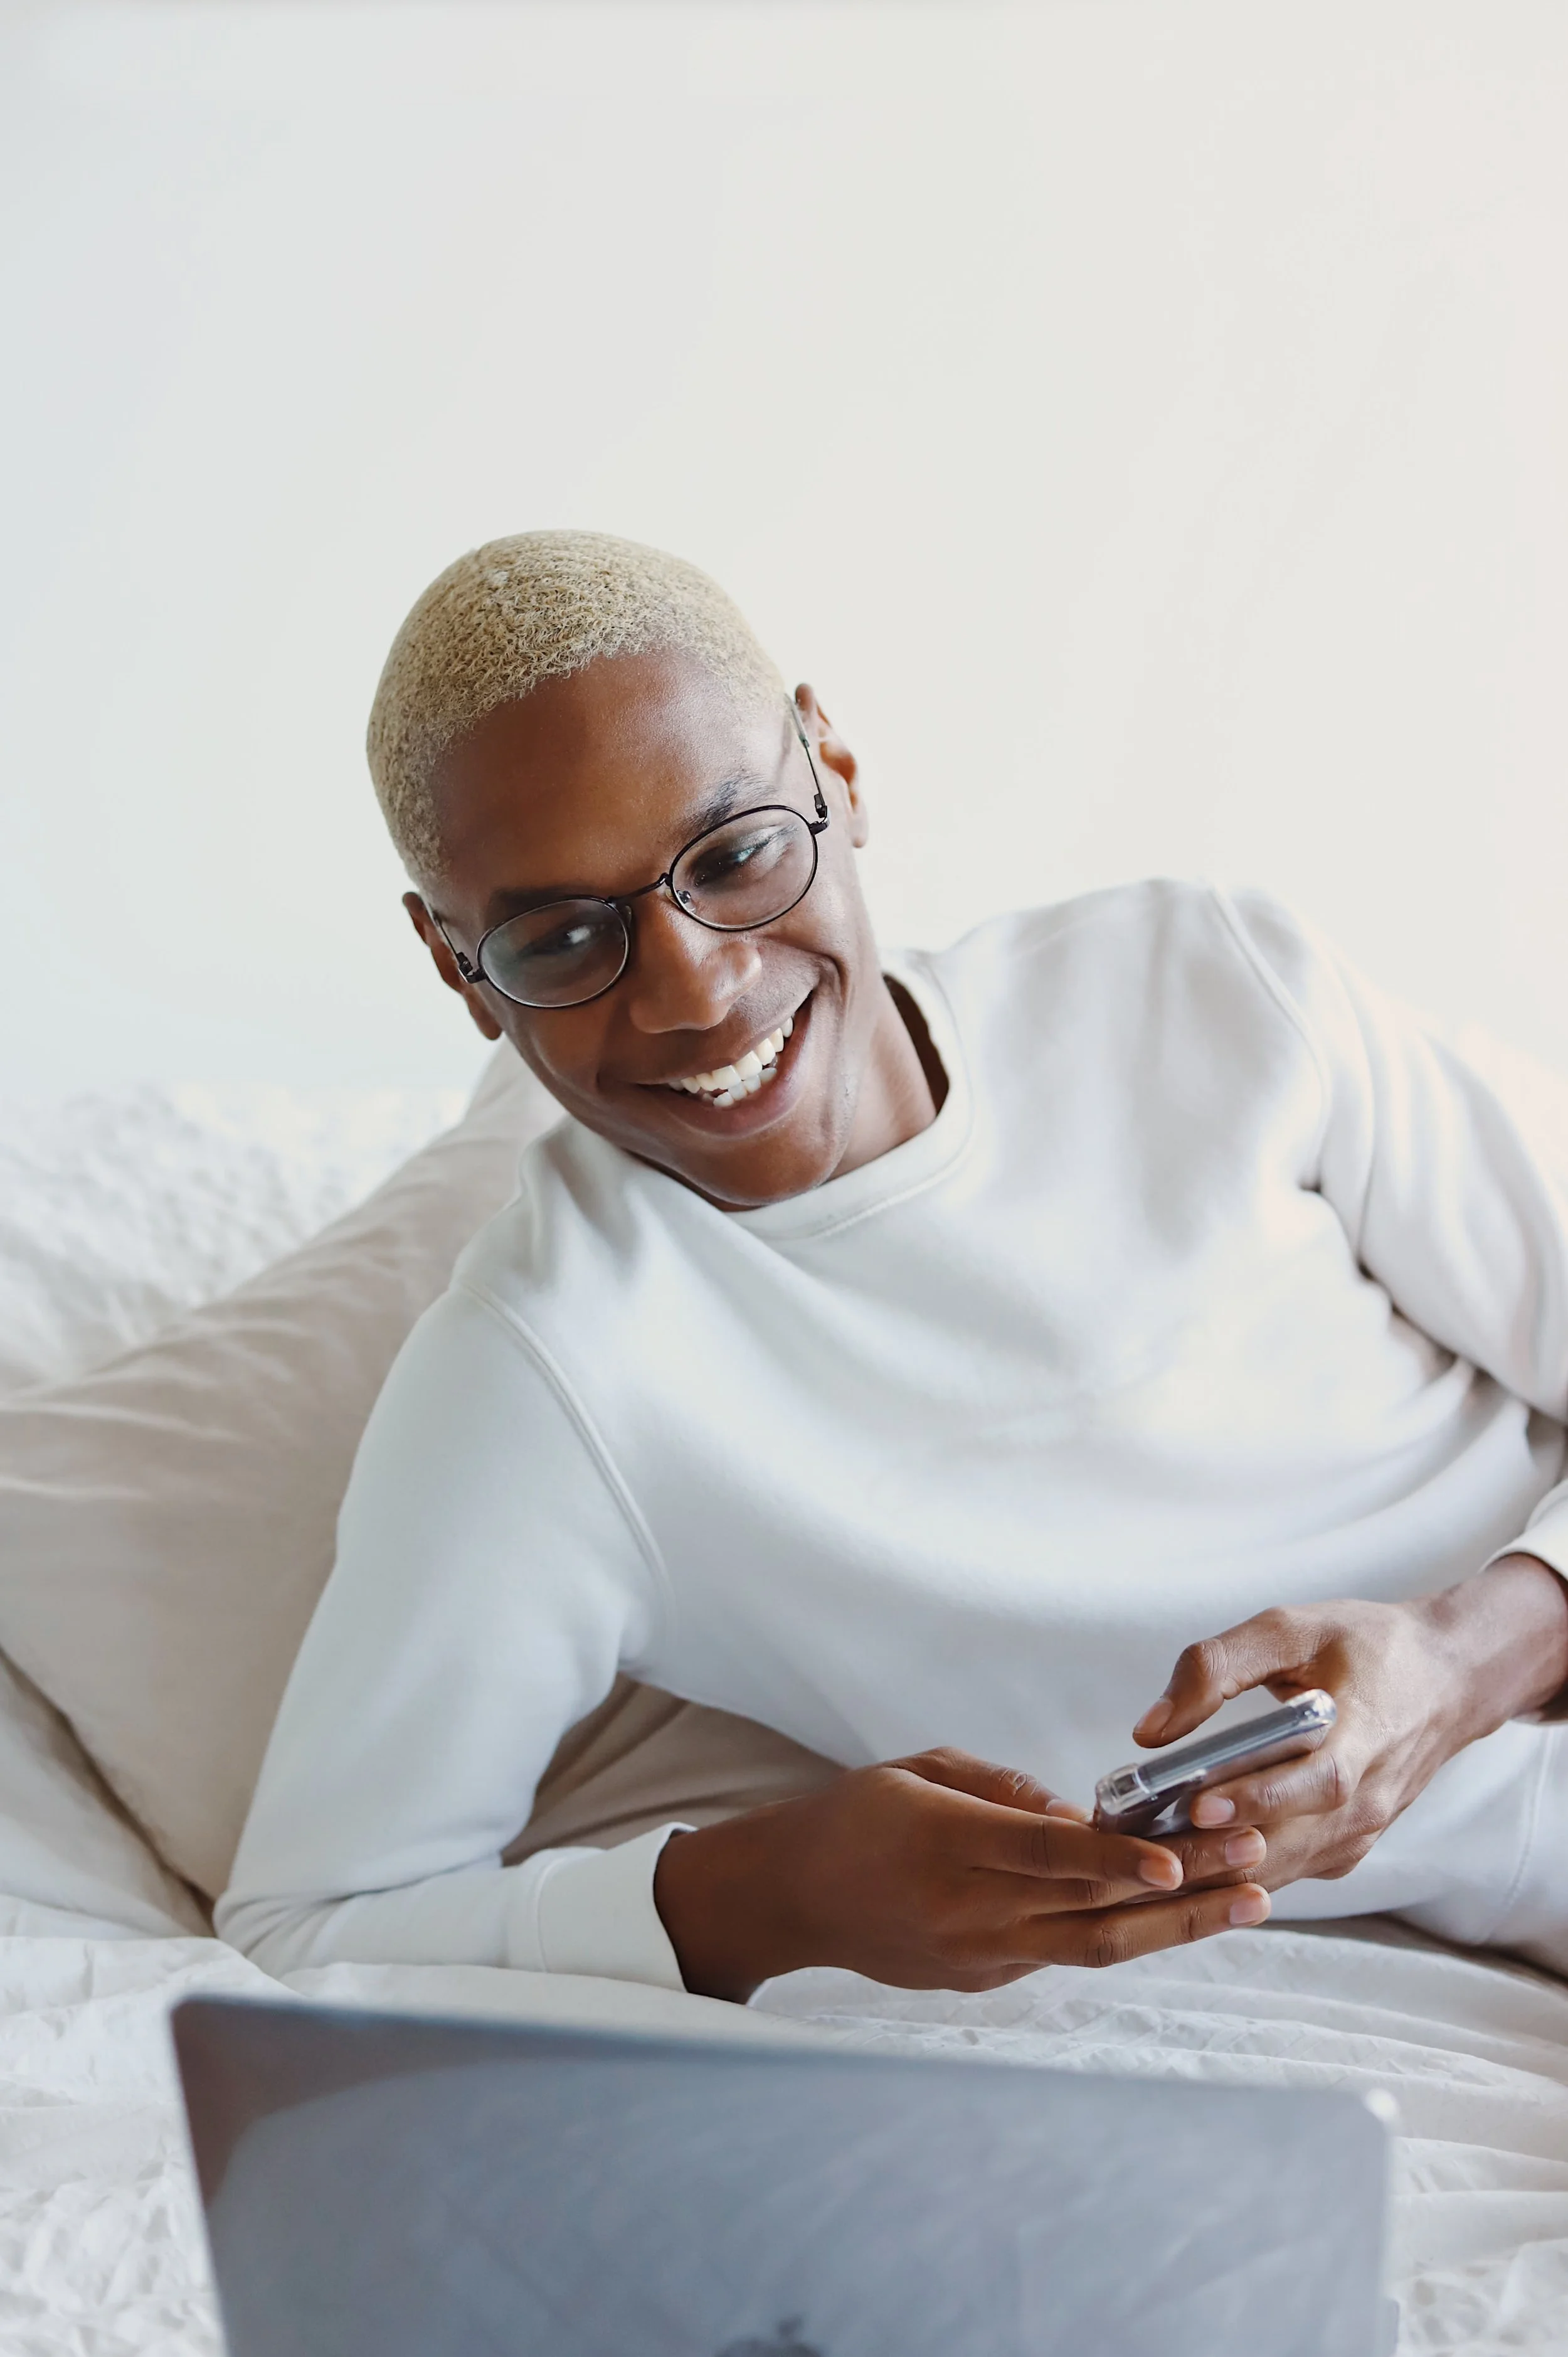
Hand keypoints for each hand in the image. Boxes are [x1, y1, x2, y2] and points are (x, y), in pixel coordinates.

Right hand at [653, 1746, 1269, 2001]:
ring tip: (1250, 1900)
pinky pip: (1066, 1951)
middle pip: (1093, 1910)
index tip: (1178, 1854)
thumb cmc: (854, 1817)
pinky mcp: (987, 1979)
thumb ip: (1000, 1788)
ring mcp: (982, 1957)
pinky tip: (1179, 1906)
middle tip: (1258, 1865)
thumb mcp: (919, 1770)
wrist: (792, 1900)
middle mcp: (971, 1912)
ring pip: (1097, 1947)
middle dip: (1185, 1889)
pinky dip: (1127, 1928)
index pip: (1047, 1855)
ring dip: (1179, 1925)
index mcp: (947, 1846)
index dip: (1115, 1857)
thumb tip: (1076, 1811)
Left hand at [1132, 1554, 1567, 1888]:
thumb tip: (1152, 1730)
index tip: (1198, 1803)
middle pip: (1289, 1842)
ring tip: (1146, 1855)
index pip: (1315, 1783)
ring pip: (1281, 1870)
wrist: (1449, 1681)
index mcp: (1365, 1738)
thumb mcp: (1292, 1629)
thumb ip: (1219, 1667)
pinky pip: (1286, 1870)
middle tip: (1142, 1843)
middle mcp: (1367, 1802)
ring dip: (1216, 1869)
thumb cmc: (1367, 1647)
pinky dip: (1235, 1870)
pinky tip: (1180, 1856)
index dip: (1257, 1798)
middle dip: (1214, 1848)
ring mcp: (1358, 1834)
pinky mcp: (1345, 1849)